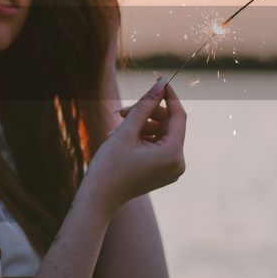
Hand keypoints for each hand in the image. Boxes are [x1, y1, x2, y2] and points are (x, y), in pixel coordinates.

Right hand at [82, 75, 185, 217]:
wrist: (98, 198)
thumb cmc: (109, 165)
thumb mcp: (126, 130)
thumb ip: (145, 105)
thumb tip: (161, 83)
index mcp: (173, 154)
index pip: (178, 115)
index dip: (168, 95)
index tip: (158, 79)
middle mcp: (178, 163)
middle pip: (169, 124)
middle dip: (148, 113)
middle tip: (122, 110)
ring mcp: (171, 170)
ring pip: (162, 134)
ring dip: (142, 125)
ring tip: (118, 127)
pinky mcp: (163, 172)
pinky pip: (158, 146)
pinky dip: (143, 137)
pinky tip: (123, 139)